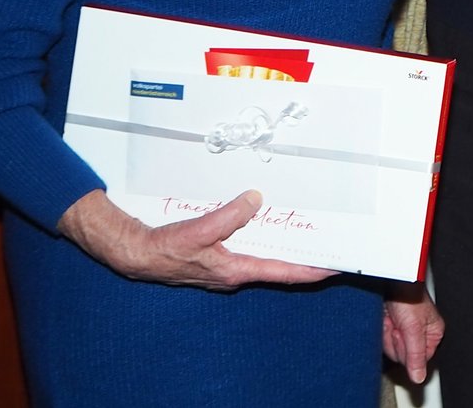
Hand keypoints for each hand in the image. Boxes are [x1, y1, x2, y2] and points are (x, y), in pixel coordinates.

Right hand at [57, 188, 335, 290]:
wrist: (136, 253)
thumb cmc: (165, 249)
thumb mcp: (199, 231)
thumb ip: (229, 216)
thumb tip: (255, 200)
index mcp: (235, 270)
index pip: (283, 271)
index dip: (311, 269)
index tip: (336, 266)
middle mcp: (234, 272)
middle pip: (278, 265)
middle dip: (303, 256)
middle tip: (330, 245)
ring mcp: (226, 265)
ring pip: (264, 255)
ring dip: (284, 246)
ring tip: (310, 233)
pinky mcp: (217, 256)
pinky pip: (248, 246)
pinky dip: (263, 237)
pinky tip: (269, 223)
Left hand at [383, 286, 443, 382]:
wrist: (388, 282)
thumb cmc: (406, 295)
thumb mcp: (413, 328)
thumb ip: (416, 354)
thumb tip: (419, 376)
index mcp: (433, 333)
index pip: (419, 359)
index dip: (408, 350)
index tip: (405, 335)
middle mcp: (420, 333)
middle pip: (404, 355)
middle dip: (396, 341)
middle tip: (398, 324)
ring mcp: (405, 331)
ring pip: (392, 349)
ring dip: (387, 335)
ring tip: (391, 319)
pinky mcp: (392, 327)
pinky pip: (383, 341)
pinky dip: (381, 331)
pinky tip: (385, 320)